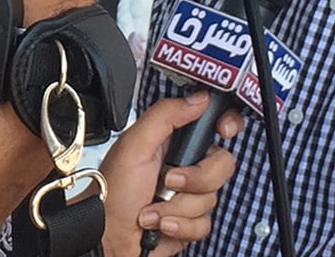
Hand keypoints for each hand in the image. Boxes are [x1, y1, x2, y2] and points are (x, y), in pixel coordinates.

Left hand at [99, 96, 241, 255]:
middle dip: (194, 179)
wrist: (108, 236)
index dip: (226, 124)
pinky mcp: (190, 221)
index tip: (224, 130)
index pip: (211, 123)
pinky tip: (159, 224)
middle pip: (221, 163)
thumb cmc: (112, 191)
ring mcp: (188, 194)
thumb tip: (199, 98)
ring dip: (177, 207)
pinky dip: (179, 226)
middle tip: (167, 181)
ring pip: (212, 197)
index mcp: (171, 140)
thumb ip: (165, 116)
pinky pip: (204, 223)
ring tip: (152, 207)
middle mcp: (183, 165)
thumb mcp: (134, 145)